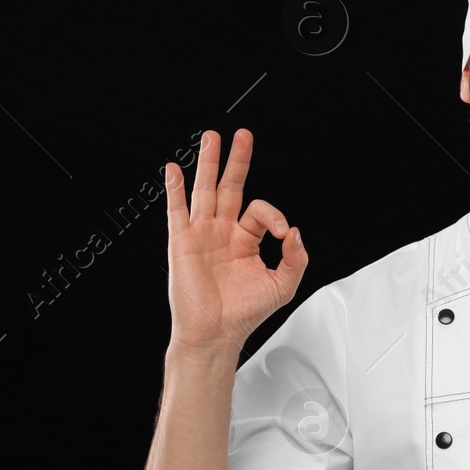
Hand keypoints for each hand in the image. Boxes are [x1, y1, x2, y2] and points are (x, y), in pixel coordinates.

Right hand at [163, 129, 307, 352]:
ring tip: (211, 137)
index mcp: (245, 240)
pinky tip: (174, 169)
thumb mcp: (282, 285)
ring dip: (208, 163)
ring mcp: (201, 235)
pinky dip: (175, 189)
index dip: (275, 215)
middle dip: (236, 161)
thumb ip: (296, 258)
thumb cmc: (244, 313)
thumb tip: (296, 232)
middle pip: (230, 187)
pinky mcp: (182, 243)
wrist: (216, 334)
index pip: (260, 211)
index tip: (284, 232)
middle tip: (242, 136)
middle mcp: (222, 233)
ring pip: (205, 190)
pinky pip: (177, 210)